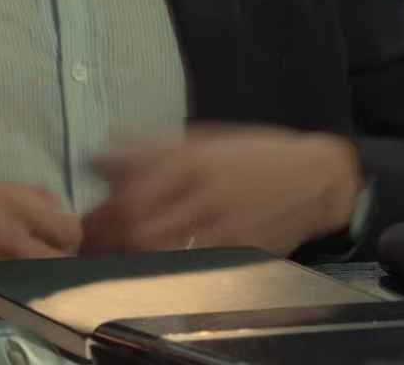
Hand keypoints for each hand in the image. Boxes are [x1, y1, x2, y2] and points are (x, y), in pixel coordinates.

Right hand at [0, 158, 82, 288]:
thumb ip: (1, 196)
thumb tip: (19, 208)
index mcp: (8, 198)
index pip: (65, 220)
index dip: (62, 234)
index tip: (51, 240)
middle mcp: (8, 229)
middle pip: (66, 250)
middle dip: (60, 258)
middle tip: (39, 263)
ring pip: (40, 278)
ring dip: (35, 280)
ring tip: (12, 279)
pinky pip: (2, 296)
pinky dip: (2, 296)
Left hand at [81, 125, 362, 258]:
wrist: (317, 178)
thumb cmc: (258, 155)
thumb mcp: (205, 138)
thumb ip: (152, 147)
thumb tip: (102, 154)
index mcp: (194, 160)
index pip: (133, 194)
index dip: (103, 215)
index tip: (86, 221)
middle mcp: (207, 193)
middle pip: (141, 228)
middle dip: (112, 241)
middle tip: (93, 245)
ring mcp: (226, 226)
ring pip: (164, 251)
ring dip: (135, 255)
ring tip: (119, 255)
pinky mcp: (241, 251)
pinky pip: (195, 263)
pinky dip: (171, 264)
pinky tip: (160, 262)